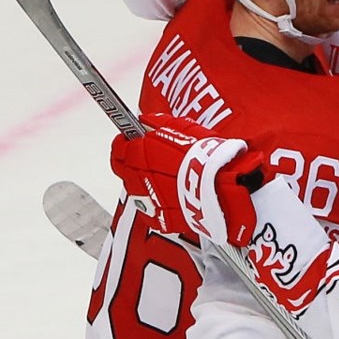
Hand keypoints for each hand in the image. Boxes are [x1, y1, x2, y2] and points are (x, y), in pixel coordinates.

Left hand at [111, 113, 269, 245]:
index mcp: (139, 154)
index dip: (125, 141)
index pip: (118, 147)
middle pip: (123, 169)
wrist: (219, 188)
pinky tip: (176, 195)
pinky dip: (160, 202)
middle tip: (151, 158)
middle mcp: (136, 177)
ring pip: (137, 189)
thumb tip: (146, 121)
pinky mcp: (159, 218)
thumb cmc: (205, 156)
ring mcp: (146, 200)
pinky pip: (152, 209)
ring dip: (146, 182)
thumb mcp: (184, 128)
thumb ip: (160, 123)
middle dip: (133, 162)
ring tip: (169, 178)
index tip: (133, 139)